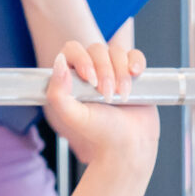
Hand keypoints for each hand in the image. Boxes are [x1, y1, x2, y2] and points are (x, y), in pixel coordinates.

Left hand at [43, 40, 158, 169]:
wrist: (130, 146)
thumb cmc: (100, 134)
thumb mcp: (73, 116)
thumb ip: (58, 93)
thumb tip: (59, 61)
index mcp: (73, 79)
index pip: (73, 50)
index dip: (82, 59)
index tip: (89, 79)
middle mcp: (92, 71)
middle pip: (97, 49)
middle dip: (105, 71)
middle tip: (107, 96)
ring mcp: (114, 71)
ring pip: (117, 52)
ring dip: (121, 73)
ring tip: (122, 96)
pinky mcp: (133, 74)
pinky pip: (135, 55)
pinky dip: (136, 62)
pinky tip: (135, 74)